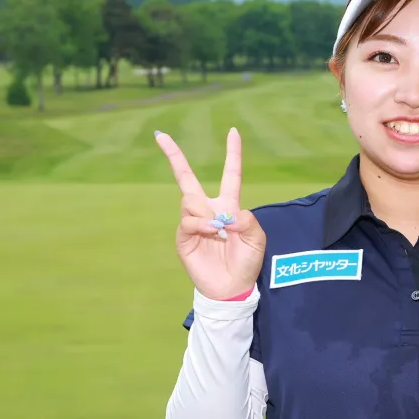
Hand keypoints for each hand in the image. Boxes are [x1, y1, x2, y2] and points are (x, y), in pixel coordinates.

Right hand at [158, 128, 265, 299]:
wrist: (232, 287)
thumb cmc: (246, 262)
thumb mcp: (257, 240)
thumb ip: (248, 221)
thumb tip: (228, 214)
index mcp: (229, 206)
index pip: (230, 175)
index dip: (232, 154)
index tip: (233, 132)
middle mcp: (208, 210)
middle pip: (187, 178)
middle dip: (174, 156)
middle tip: (161, 135)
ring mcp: (193, 223)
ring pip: (190, 201)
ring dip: (206, 213)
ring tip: (219, 231)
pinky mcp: (184, 237)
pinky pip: (187, 221)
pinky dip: (200, 224)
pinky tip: (211, 233)